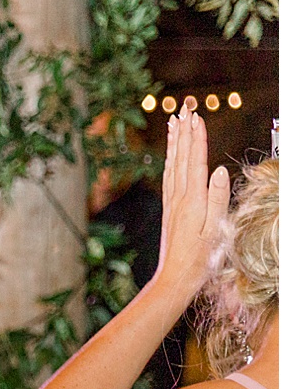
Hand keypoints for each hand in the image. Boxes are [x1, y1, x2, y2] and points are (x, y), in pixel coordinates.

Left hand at [153, 110, 230, 301]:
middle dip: (184, 133)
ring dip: (175, 144)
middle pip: (182, 159)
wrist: (175, 278)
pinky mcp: (170, 211)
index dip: (196, 139)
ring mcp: (172, 204)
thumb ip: (218, 199)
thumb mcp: (215, 229)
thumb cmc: (201, 258)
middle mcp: (179, 199)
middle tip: (184, 110)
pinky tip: (171, 156)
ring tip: (174, 124)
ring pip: (173, 166)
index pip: (195, 162)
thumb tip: (219, 169)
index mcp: (193, 201)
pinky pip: (169, 179)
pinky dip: (170, 162)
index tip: (196, 118)